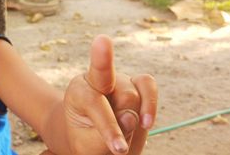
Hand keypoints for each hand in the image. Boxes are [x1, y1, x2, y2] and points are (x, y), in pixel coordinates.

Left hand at [63, 35, 157, 154]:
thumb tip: (131, 118)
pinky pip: (148, 84)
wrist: (94, 140)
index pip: (93, 101)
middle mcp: (97, 80)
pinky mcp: (134, 84)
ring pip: (133, 94)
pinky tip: (147, 123)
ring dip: (134, 117)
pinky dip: (150, 103)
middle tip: (122, 137)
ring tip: (129, 133)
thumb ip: (106, 133)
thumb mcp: (90, 143)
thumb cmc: (88, 141)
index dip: (109, 126)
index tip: (119, 148)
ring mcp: (117, 80)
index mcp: (78, 91)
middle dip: (123, 115)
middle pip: (116, 94)